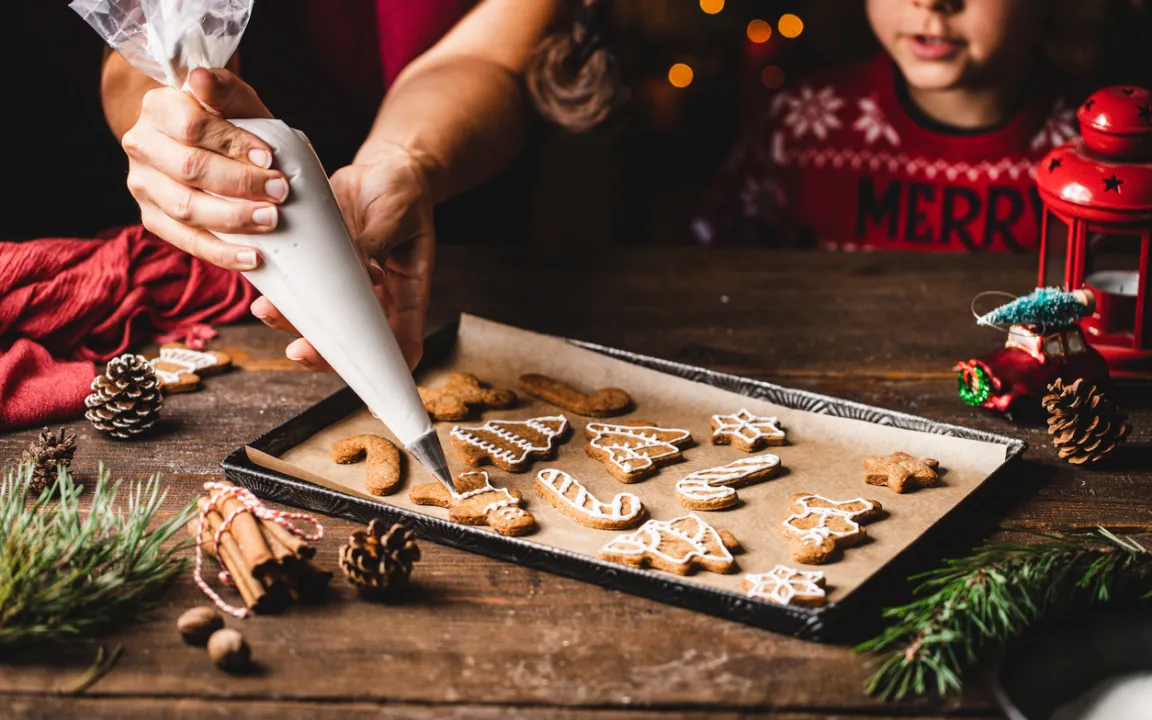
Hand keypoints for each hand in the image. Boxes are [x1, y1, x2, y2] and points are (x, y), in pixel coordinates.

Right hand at [122, 68, 284, 269]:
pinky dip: (222, 253)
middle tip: (281, 192)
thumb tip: (200, 79)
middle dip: (240, 183)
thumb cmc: (232, 124)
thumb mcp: (236, 101)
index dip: (233, 144)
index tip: (270, 158)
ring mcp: (143, 185)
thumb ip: (224, 89)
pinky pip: (186, 242)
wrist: (216, 151)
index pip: (192, 126)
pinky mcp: (153, 218)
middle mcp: (141, 145)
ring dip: (234, 219)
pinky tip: (252, 258)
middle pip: (189, 169)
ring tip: (271, 220)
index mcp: (158, 108)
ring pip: (186, 208)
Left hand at [251, 143, 435, 370]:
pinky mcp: (320, 266)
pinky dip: (279, 292)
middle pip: (349, 342)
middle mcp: (373, 298)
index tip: (367, 386)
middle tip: (297, 350)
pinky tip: (260, 287)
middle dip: (321, 352)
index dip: (387, 373)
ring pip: (317, 319)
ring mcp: (344, 286)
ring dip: (291, 322)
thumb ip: (378, 240)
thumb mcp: (398, 213)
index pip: (402, 345)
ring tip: (266, 310)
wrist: (385, 168)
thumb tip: (362, 270)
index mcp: (405, 293)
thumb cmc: (404, 192)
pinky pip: (300, 288)